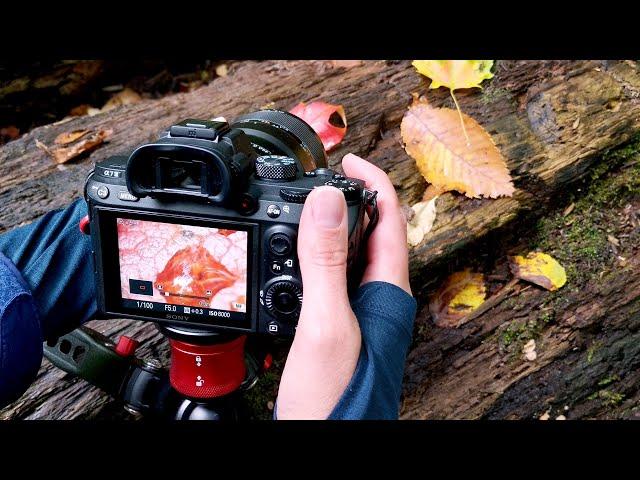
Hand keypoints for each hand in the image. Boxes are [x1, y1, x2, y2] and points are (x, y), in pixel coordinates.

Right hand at [276, 153, 410, 418]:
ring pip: (348, 255)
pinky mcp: (337, 327)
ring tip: (301, 207)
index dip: (372, 181)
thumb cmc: (339, 398)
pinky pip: (329, 279)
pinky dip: (312, 258)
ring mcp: (357, 312)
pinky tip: (292, 257)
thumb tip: (327, 199)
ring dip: (328, 226)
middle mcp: (376, 298)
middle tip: (318, 177)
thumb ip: (327, 262)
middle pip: (370, 232)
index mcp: (386, 291)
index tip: (346, 157)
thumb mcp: (326, 322)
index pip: (390, 219)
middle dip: (347, 197)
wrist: (328, 440)